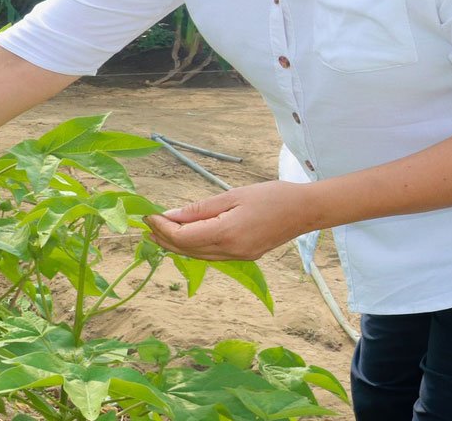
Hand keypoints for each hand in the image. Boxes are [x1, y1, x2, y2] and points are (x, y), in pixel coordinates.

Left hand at [145, 180, 320, 260]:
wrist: (306, 210)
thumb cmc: (272, 196)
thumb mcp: (233, 195)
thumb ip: (200, 209)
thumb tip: (171, 215)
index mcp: (227, 233)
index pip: (183, 237)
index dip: (162, 228)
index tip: (148, 215)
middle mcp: (231, 251)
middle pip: (187, 250)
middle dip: (163, 239)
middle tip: (146, 225)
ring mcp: (239, 256)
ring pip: (198, 256)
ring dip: (176, 245)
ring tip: (158, 233)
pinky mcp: (245, 256)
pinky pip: (211, 255)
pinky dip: (193, 247)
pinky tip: (185, 237)